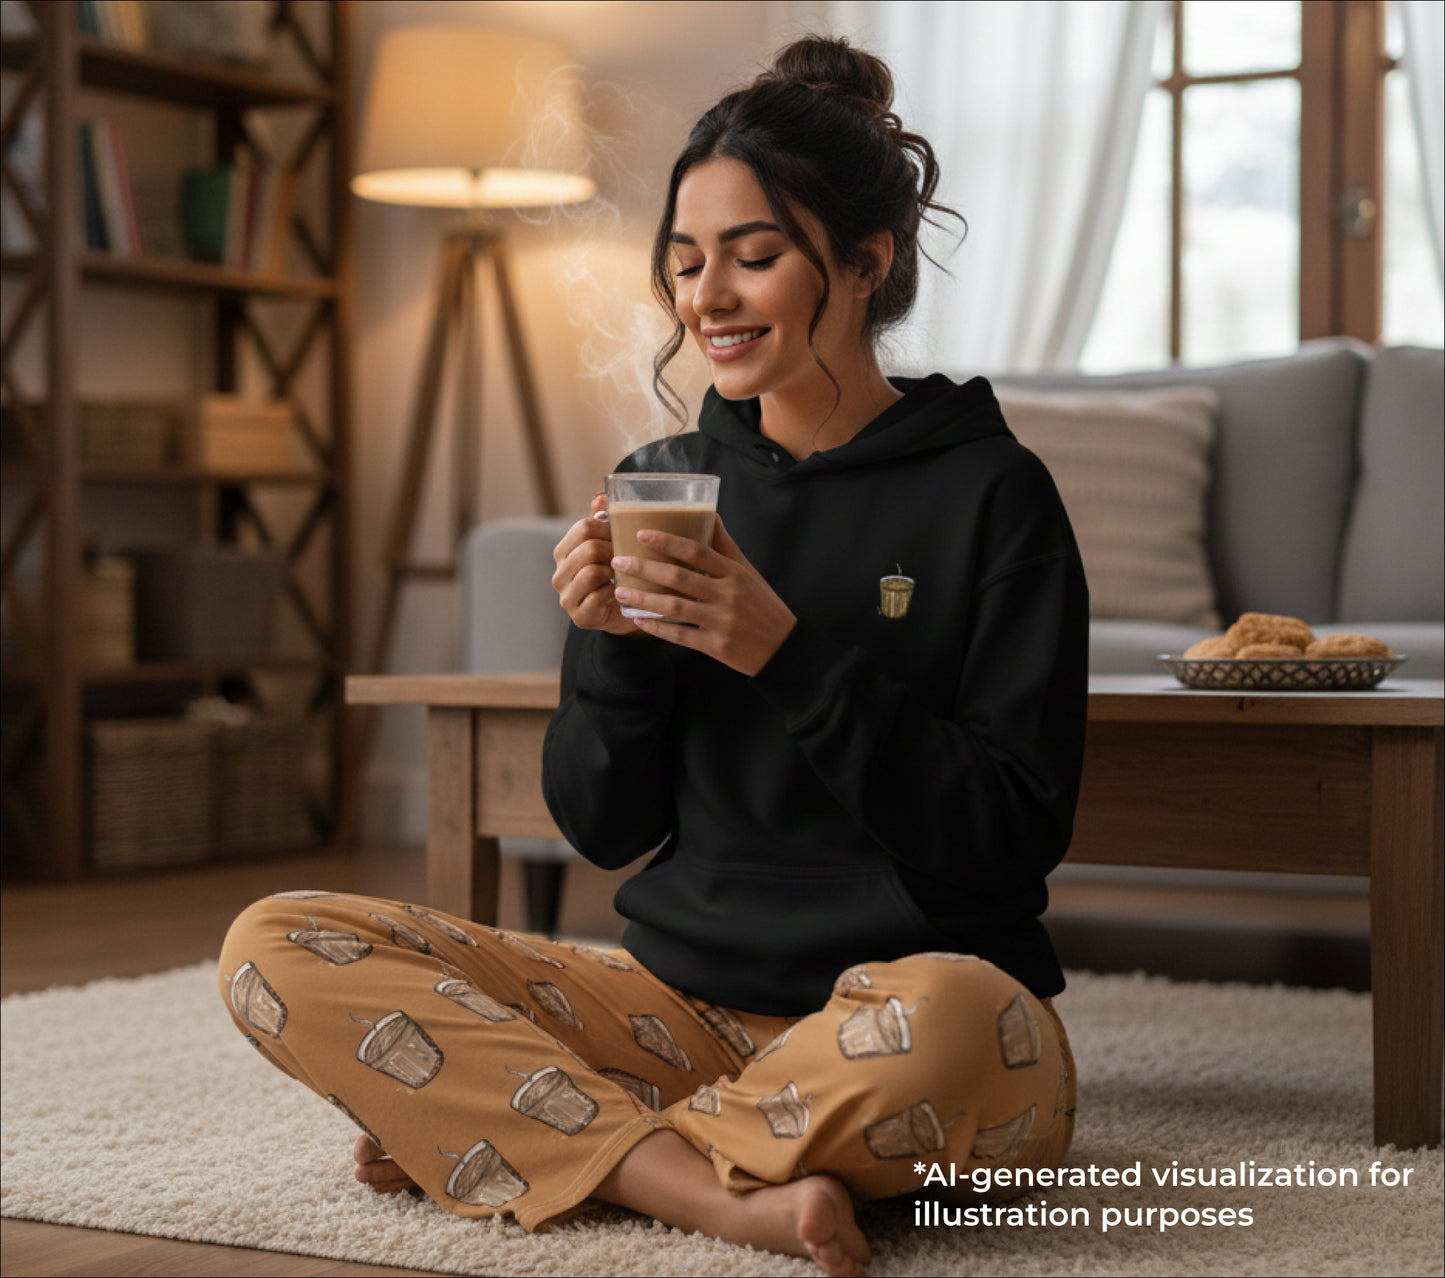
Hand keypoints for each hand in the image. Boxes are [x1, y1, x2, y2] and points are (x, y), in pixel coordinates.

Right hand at [551, 495, 640, 636]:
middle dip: (614, 550)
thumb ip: (603, 522)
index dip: (609, 528)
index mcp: (563, 552)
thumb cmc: (618, 576)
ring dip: (614, 572)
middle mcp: (559, 575)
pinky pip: (599, 596)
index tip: (623, 535)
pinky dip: (615, 593)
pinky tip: (622, 593)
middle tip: (629, 556)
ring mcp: (567, 597)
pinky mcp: (580, 617)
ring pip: (592, 571)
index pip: (583, 527)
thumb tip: (601, 497)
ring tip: (625, 574)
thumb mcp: (611, 546)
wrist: (624, 613)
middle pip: (588, 548)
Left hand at [611, 515, 795, 675]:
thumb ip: (725, 546)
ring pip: (675, 607)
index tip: (641, 534)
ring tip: (621, 592)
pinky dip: (657, 628)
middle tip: (619, 561)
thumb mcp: (748, 572)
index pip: (697, 551)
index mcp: (734, 573)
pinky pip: (680, 636)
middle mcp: (727, 595)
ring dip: (644, 599)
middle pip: (679, 577)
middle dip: (644, 568)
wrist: (783, 648)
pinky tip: (639, 620)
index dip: (667, 541)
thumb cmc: (763, 606)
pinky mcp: (716, 646)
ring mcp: (721, 622)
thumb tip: (709, 514)